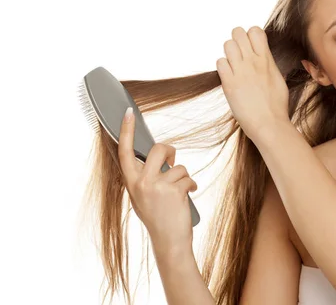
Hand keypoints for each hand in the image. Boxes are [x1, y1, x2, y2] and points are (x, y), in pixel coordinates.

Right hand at [117, 108, 197, 251]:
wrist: (169, 241)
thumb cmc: (158, 217)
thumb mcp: (143, 196)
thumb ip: (145, 176)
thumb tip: (159, 155)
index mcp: (131, 183)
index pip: (125, 152)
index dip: (127, 131)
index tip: (130, 113)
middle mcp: (140, 183)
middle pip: (157, 149)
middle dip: (169, 151)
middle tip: (172, 160)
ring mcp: (156, 187)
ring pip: (177, 166)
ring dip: (183, 177)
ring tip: (180, 192)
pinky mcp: (173, 191)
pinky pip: (188, 177)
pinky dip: (192, 186)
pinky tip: (188, 196)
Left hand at [216, 26, 289, 139]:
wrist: (269, 124)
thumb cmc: (276, 106)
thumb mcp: (278, 79)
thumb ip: (268, 64)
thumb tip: (263, 56)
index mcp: (267, 60)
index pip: (255, 31)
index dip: (250, 35)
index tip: (250, 46)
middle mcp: (253, 62)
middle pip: (238, 32)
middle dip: (237, 40)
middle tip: (239, 54)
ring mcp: (240, 72)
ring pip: (227, 45)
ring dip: (229, 52)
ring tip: (233, 65)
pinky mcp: (229, 83)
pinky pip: (220, 62)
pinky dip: (223, 67)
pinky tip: (229, 76)